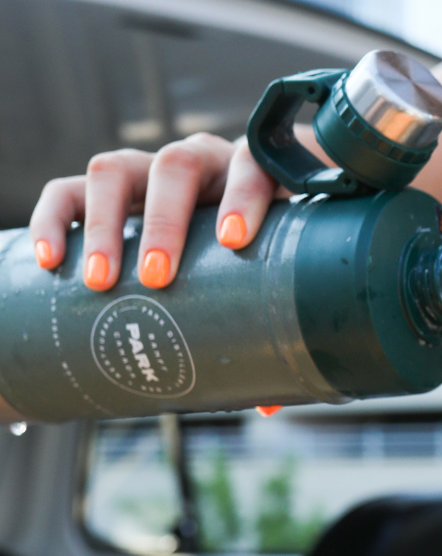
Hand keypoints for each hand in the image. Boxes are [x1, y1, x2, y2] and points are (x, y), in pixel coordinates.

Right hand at [29, 134, 280, 291]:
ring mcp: (145, 170)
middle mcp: (196, 162)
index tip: (235, 240)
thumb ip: (275, 310)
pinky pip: (68, 192)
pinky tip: (52, 260)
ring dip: (105, 226)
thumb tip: (273, 393)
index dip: (245, 196)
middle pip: (177, 166)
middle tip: (158, 276)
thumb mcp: (270, 264)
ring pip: (115, 170)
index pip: (251, 165)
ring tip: (101, 279)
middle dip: (165, 222)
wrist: (222, 219)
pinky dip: (55, 221)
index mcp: (248, 171)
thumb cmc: (252, 247)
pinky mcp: (102, 189)